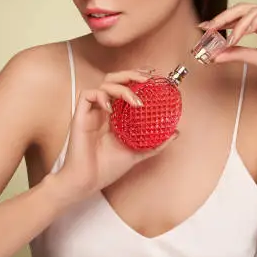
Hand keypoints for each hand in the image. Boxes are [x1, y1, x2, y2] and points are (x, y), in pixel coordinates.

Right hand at [55, 69, 177, 200]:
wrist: (88, 181)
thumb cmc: (107, 168)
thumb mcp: (138, 153)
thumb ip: (156, 143)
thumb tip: (176, 133)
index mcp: (116, 115)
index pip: (125, 87)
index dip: (136, 77)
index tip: (152, 76)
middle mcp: (104, 109)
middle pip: (115, 79)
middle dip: (131, 74)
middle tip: (146, 79)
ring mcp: (92, 111)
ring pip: (104, 83)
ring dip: (122, 87)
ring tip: (135, 101)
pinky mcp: (80, 115)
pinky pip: (88, 94)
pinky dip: (101, 96)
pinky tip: (111, 109)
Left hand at [200, 3, 256, 87]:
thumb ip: (237, 53)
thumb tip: (214, 55)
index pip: (238, 19)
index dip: (220, 22)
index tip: (203, 28)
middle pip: (243, 10)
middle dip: (224, 17)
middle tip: (210, 27)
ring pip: (255, 10)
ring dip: (240, 22)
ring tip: (231, 36)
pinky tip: (247, 30)